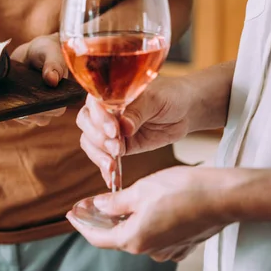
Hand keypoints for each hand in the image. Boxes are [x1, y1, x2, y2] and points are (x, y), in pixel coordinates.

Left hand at [10, 34, 68, 125]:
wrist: (31, 51)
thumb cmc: (47, 51)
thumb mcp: (51, 53)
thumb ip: (54, 65)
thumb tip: (52, 80)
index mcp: (60, 96)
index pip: (55, 110)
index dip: (45, 109)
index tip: (32, 102)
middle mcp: (46, 106)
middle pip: (37, 118)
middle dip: (25, 111)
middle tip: (13, 99)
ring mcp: (30, 108)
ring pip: (21, 118)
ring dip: (12, 110)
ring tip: (2, 97)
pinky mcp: (15, 106)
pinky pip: (8, 114)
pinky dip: (2, 109)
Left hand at [66, 166, 229, 261]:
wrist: (224, 197)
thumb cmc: (183, 190)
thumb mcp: (141, 190)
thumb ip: (115, 202)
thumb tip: (98, 207)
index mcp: (134, 238)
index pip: (97, 236)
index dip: (81, 224)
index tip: (71, 213)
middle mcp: (149, 249)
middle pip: (115, 237)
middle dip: (99, 220)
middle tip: (88, 205)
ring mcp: (167, 248)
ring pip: (135, 235)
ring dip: (122, 221)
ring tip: (113, 203)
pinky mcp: (181, 242)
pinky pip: (154, 235)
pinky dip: (142, 223)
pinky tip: (141, 209)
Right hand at [76, 76, 192, 186]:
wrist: (184, 110)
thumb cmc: (169, 96)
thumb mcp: (155, 100)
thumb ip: (138, 112)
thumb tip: (124, 126)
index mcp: (109, 92)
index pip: (94, 104)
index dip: (100, 118)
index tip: (114, 130)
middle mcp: (104, 110)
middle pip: (86, 123)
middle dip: (99, 138)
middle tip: (116, 148)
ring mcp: (109, 129)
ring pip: (89, 141)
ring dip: (98, 155)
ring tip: (113, 166)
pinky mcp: (118, 146)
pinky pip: (103, 157)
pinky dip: (104, 168)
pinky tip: (111, 179)